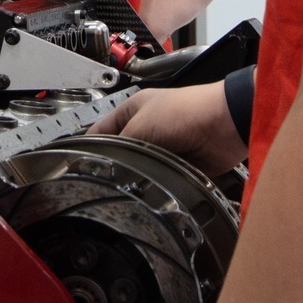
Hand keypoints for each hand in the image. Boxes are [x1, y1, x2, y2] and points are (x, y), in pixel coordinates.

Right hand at [90, 84, 248, 175]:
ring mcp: (167, 148)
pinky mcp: (182, 166)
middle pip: (123, 154)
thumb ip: (119, 146)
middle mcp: (149, 128)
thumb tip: (106, 165)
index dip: (89, 147)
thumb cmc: (185, 111)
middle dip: (118, 167)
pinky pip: (164, 181)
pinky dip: (160, 186)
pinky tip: (153, 191)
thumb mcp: (140, 124)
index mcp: (134, 110)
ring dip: (142, 177)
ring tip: (130, 187)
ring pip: (143, 170)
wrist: (224, 124)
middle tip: (105, 183)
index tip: (77, 165)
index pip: (101, 130)